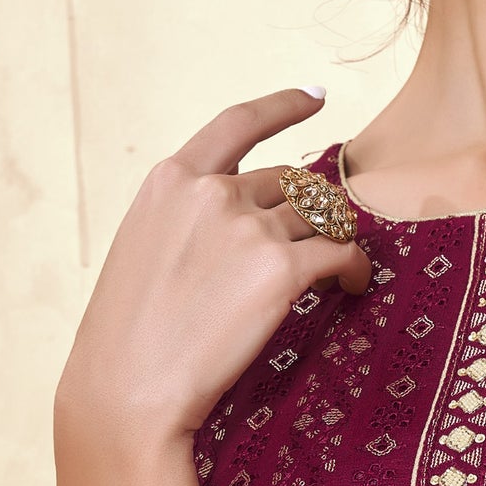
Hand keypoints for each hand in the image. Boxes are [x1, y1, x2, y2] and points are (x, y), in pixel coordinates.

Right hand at [56, 87, 371, 450]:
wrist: (128, 390)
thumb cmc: (130, 337)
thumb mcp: (143, 250)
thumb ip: (189, 219)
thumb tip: (246, 213)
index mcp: (170, 180)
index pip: (238, 124)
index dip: (283, 106)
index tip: (316, 96)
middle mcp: (211, 192)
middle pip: (291, 182)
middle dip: (307, 214)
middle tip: (314, 252)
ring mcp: (248, 228)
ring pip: (322, 217)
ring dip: (335, 241)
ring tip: (338, 275)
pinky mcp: (282, 269)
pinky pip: (343, 252)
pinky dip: (356, 269)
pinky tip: (354, 287)